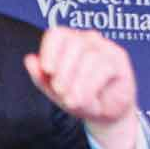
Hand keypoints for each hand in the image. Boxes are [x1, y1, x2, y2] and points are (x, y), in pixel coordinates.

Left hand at [24, 27, 140, 148]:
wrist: (107, 114)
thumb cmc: (81, 98)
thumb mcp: (56, 92)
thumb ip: (41, 77)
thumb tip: (29, 59)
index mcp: (69, 43)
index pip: (57, 34)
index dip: (50, 49)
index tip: (47, 70)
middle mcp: (88, 40)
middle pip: (73, 44)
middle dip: (64, 70)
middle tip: (59, 91)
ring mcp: (106, 48)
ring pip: (89, 57)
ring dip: (78, 82)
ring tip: (73, 100)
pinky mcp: (119, 60)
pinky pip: (104, 68)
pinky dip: (91, 86)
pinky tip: (87, 99)